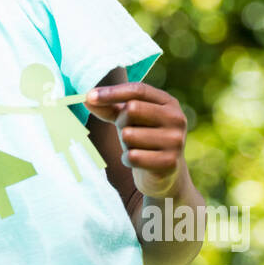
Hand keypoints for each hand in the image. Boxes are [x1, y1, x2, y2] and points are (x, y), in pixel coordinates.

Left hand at [85, 82, 186, 198]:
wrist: (163, 174)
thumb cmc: (143, 138)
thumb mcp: (127, 119)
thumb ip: (109, 107)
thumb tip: (86, 98)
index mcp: (169, 102)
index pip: (138, 90)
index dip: (112, 92)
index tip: (89, 96)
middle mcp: (177, 118)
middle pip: (132, 109)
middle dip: (121, 122)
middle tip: (127, 132)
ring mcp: (176, 140)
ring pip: (129, 134)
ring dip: (125, 143)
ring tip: (137, 148)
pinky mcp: (169, 162)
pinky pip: (133, 156)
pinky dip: (127, 159)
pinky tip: (137, 161)